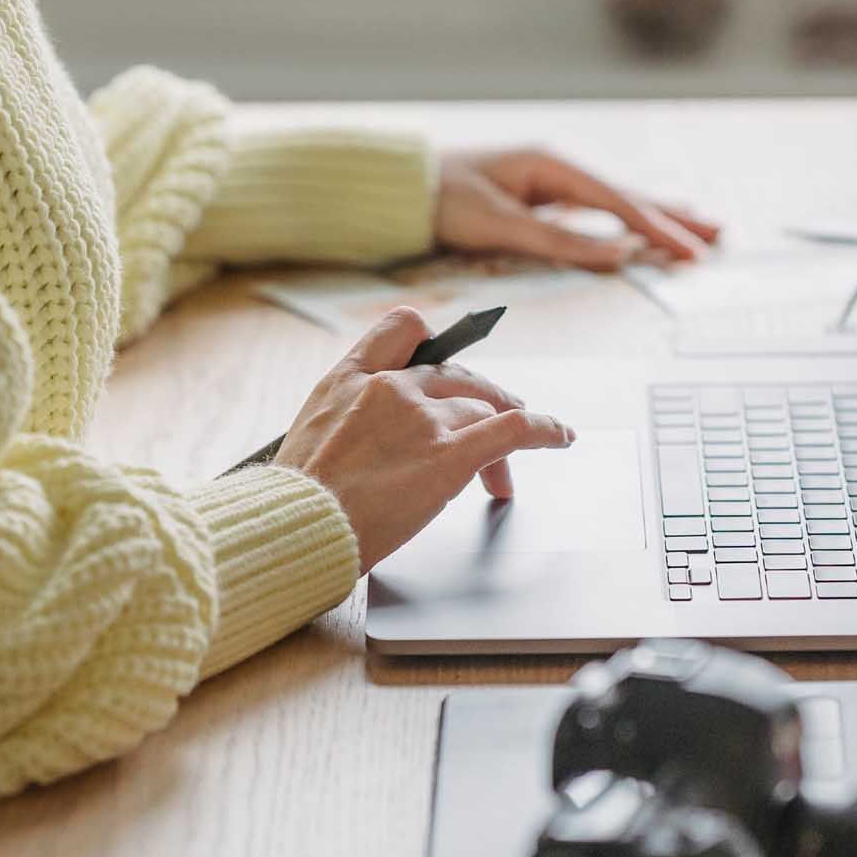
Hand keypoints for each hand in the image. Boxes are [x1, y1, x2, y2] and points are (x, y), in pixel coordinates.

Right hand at [274, 308, 574, 571]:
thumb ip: (345, 419)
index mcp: (349, 378)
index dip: (432, 344)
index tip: (446, 370)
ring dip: (499, 443)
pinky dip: (545, 430)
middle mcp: (391, 387)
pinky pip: (513, 430)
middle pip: (456, 377)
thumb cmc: (296, 502)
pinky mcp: (449, 457)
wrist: (295, 529)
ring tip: (501, 480)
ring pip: (483, 410)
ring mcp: (422, 420)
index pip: (403, 327)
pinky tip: (561, 437)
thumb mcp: (305, 436)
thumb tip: (368, 438)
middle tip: (491, 432)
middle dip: (479, 403)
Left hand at [433, 146, 721, 270]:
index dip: (658, 229)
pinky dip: (626, 221)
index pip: (618, 203)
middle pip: (628, 197)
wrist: (403, 189)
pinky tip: (642, 230)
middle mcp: (558, 170)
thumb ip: (559, 241)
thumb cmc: (444, 200)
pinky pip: (596, 211)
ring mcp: (551, 183)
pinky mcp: (542, 198)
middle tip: (717, 236)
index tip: (691, 251)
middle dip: (672, 218)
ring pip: (616, 203)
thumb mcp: (500, 224)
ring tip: (699, 228)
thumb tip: (618, 256)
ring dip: (657, 217)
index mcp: (552, 167)